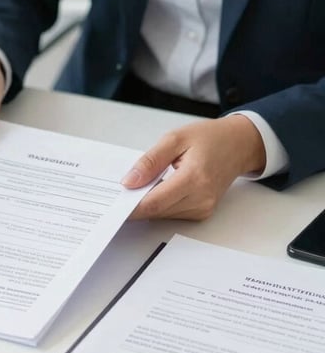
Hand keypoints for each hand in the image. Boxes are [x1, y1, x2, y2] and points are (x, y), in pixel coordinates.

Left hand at [123, 115, 265, 220]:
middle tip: (118, 193)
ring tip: (138, 186)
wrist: (239, 145)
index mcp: (194, 177)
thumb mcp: (175, 139)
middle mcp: (201, 197)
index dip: (131, 206)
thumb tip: (129, 181)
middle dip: (135, 204)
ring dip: (147, 204)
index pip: (155, 202)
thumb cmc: (210, 138)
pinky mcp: (202, 212)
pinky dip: (159, 204)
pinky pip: (172, 213)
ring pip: (162, 214)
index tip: (113, 203)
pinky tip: (156, 189)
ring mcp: (203, 207)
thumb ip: (150, 161)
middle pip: (156, 211)